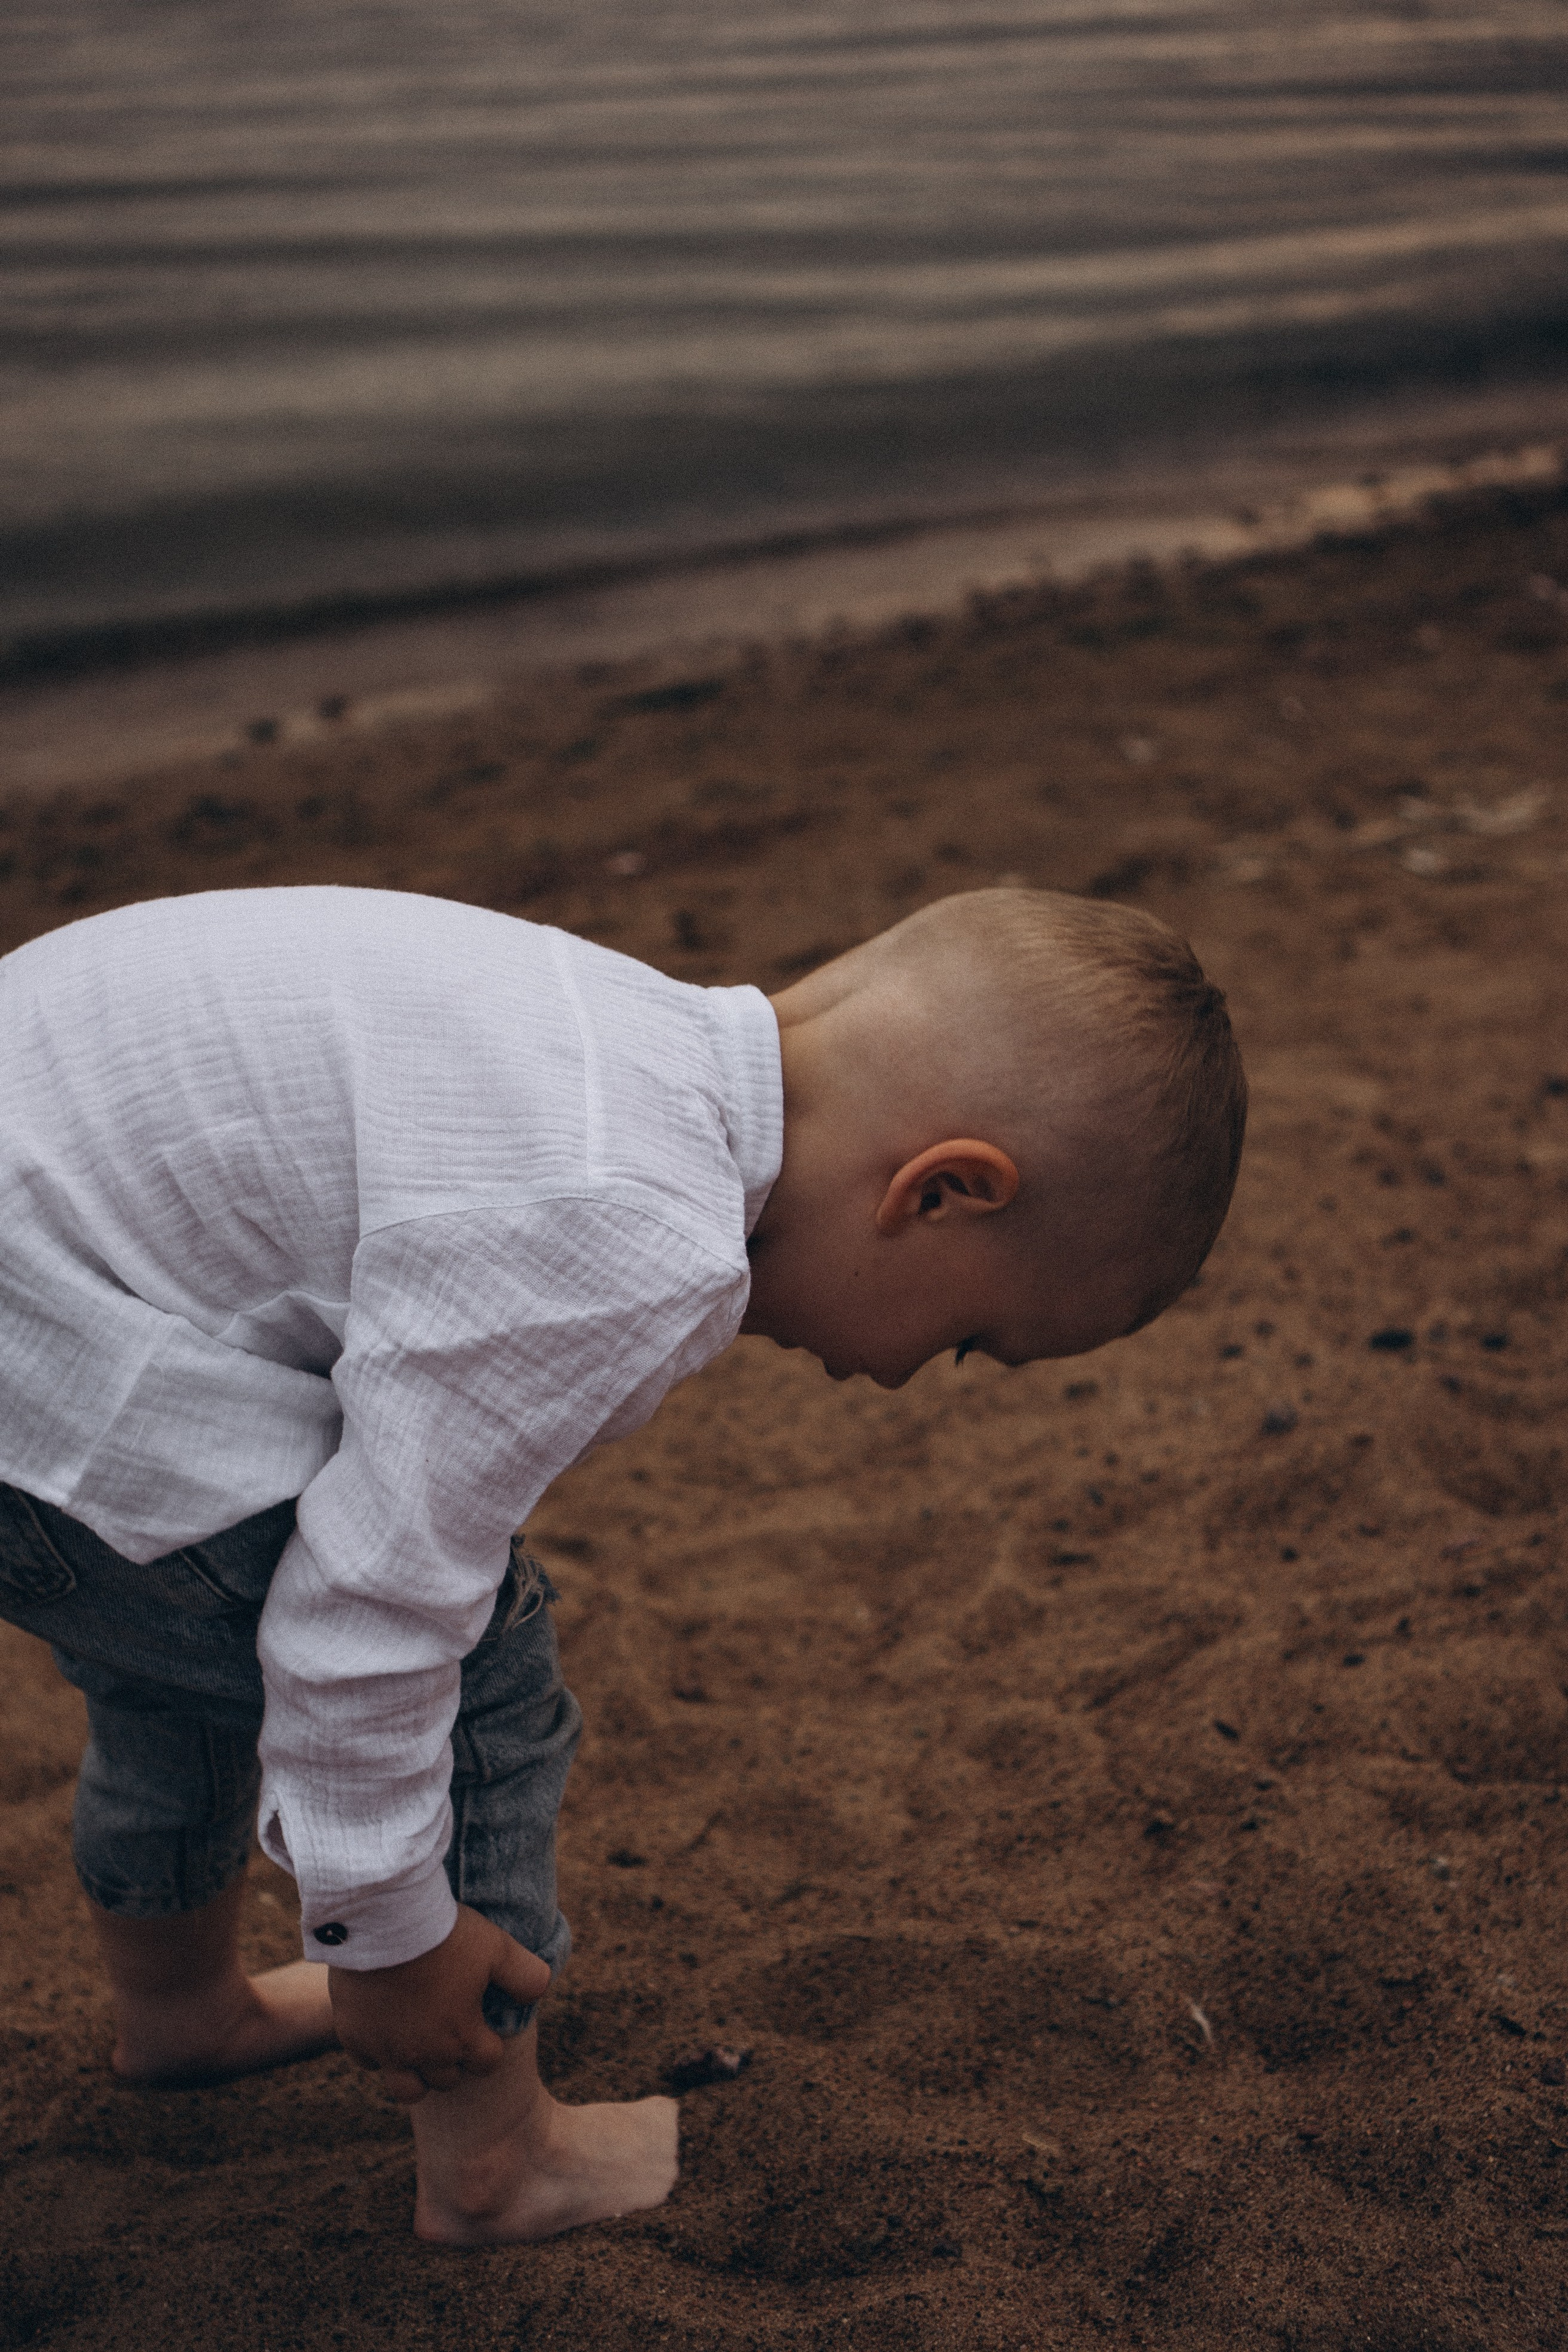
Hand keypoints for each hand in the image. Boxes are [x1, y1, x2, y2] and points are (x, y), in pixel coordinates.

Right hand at [328, 1903, 551, 2103]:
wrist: (384, 1921)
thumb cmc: (445, 1935)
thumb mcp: (498, 1948)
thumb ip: (526, 1975)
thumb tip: (540, 1991)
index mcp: (463, 2038)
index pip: (486, 2063)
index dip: (488, 2045)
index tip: (482, 2025)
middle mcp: (424, 2054)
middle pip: (447, 2080)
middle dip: (454, 2061)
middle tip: (452, 2030)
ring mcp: (386, 2050)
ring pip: (407, 2089)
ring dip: (417, 2073)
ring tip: (420, 2045)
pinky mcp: (353, 2037)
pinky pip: (368, 2062)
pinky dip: (378, 2051)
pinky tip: (385, 2025)